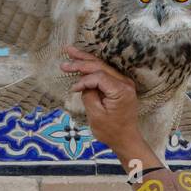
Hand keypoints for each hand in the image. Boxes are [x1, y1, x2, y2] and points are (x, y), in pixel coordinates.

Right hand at [60, 45, 160, 170]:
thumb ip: (89, 95)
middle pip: (101, 66)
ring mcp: (124, 83)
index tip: (73, 89)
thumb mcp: (96, 115)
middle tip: (65, 57)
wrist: (125, 139)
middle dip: (81, 61)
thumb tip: (84, 83)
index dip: (84, 80)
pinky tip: (82, 61)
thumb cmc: (111, 131)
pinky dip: (92, 68)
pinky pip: (105, 73)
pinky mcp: (120, 85)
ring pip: (102, 66)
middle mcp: (125, 83)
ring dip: (86, 60)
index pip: (99, 77)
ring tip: (71, 52)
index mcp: (121, 90)